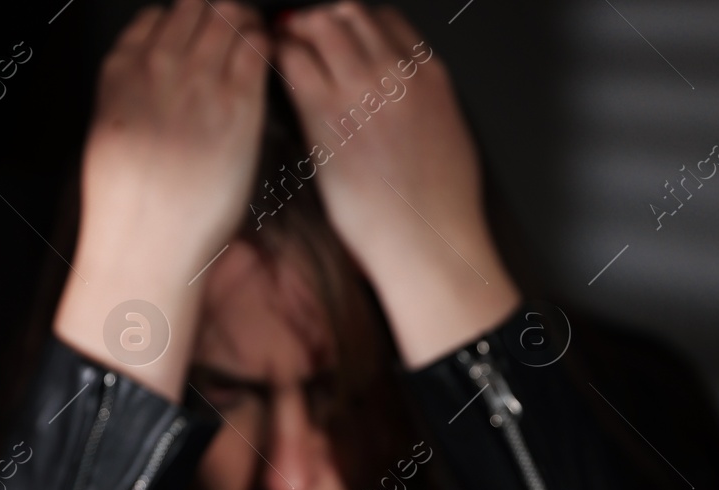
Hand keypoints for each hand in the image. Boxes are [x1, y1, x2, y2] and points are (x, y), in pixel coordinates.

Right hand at [54, 0, 268, 400]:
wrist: (149, 242)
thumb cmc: (131, 205)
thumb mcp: (110, 133)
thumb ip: (130, 92)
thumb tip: (150, 74)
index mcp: (121, 71)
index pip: (159, 15)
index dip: (184, 19)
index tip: (198, 31)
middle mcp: (159, 65)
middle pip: (197, 7)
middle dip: (218, 14)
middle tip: (233, 32)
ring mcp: (199, 82)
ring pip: (228, 16)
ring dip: (243, 22)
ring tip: (252, 41)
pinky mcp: (239, 104)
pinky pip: (257, 47)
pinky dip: (264, 43)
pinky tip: (267, 58)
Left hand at [274, 3, 519, 367]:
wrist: (427, 238)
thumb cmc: (438, 207)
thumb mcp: (447, 136)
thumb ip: (423, 105)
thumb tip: (404, 102)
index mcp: (430, 76)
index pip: (387, 21)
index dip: (357, 24)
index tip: (342, 34)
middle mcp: (395, 72)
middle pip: (351, 13)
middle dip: (322, 19)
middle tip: (303, 31)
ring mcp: (361, 88)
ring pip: (322, 25)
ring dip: (298, 30)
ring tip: (283, 43)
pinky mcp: (326, 113)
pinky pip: (294, 60)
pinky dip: (280, 54)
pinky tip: (271, 65)